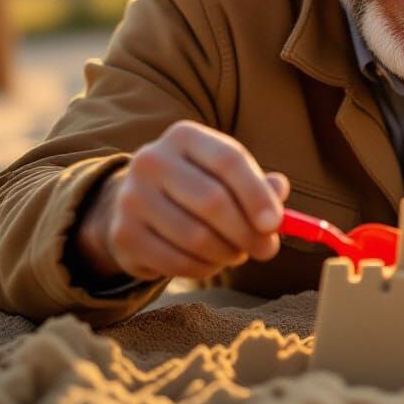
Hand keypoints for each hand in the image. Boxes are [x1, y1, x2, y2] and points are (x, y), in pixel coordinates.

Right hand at [80, 120, 289, 280]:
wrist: (137, 205)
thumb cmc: (197, 186)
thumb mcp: (227, 175)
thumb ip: (259, 183)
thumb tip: (279, 190)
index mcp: (184, 136)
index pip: (228, 160)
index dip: (256, 194)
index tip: (276, 223)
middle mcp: (153, 160)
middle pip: (213, 201)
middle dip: (248, 232)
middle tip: (267, 248)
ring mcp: (132, 197)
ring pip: (196, 237)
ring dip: (228, 252)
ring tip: (238, 253)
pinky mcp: (124, 234)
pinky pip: (176, 262)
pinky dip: (204, 268)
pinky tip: (212, 262)